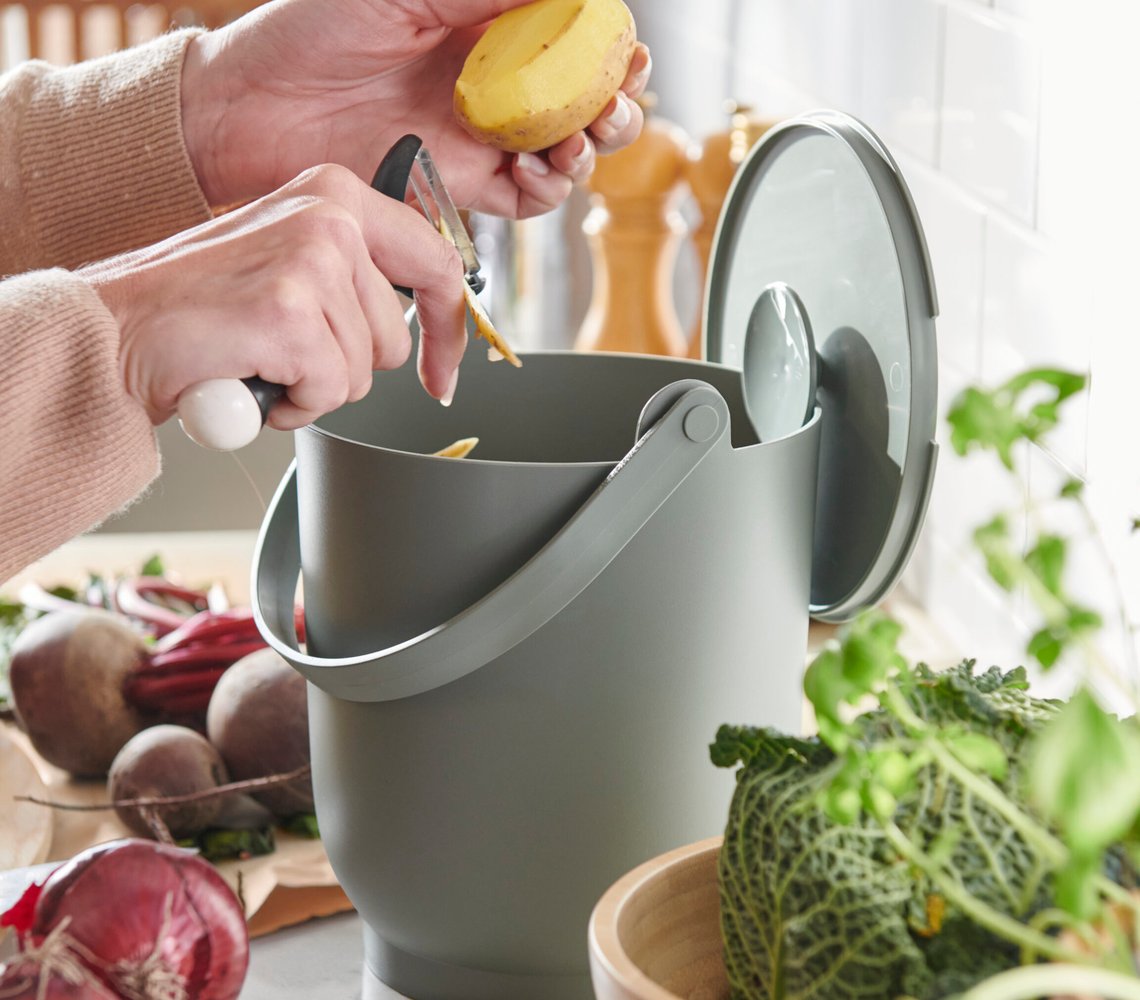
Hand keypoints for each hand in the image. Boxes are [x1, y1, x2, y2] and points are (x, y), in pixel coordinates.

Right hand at [80, 165, 466, 426]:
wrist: (113, 332)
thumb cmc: (195, 308)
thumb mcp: (289, 261)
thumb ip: (353, 273)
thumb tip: (420, 319)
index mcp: (337, 194)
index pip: (437, 262)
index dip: (447, 331)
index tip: (443, 373)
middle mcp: (330, 216)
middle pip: (394, 337)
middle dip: (347, 367)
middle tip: (283, 351)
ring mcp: (312, 262)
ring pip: (364, 372)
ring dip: (315, 387)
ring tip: (259, 358)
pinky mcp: (290, 315)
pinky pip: (330, 393)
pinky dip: (293, 406)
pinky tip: (251, 378)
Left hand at [181, 0, 651, 216]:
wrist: (251, 111)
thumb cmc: (309, 32)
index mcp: (484, 26)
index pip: (573, 36)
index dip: (609, 45)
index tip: (626, 48)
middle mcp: (491, 83)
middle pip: (583, 98)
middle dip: (614, 102)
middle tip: (613, 102)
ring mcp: (480, 137)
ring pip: (565, 152)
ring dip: (589, 150)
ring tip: (579, 141)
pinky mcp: (461, 187)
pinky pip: (526, 198)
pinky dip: (548, 190)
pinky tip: (541, 172)